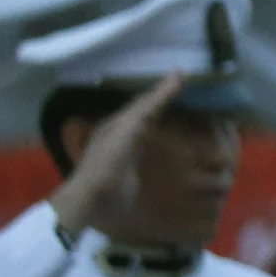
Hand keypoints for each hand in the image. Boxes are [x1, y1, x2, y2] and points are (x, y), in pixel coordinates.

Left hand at [46, 72, 183, 236]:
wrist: (91, 202)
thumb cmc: (106, 167)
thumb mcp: (125, 135)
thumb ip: (144, 111)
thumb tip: (164, 87)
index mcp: (117, 122)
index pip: (144, 100)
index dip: (163, 88)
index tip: (183, 74)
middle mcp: (120, 132)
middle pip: (144, 110)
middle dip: (161, 98)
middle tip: (184, 86)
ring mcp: (124, 150)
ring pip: (146, 125)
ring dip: (161, 114)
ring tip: (181, 105)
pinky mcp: (131, 167)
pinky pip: (148, 143)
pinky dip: (160, 134)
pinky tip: (168, 136)